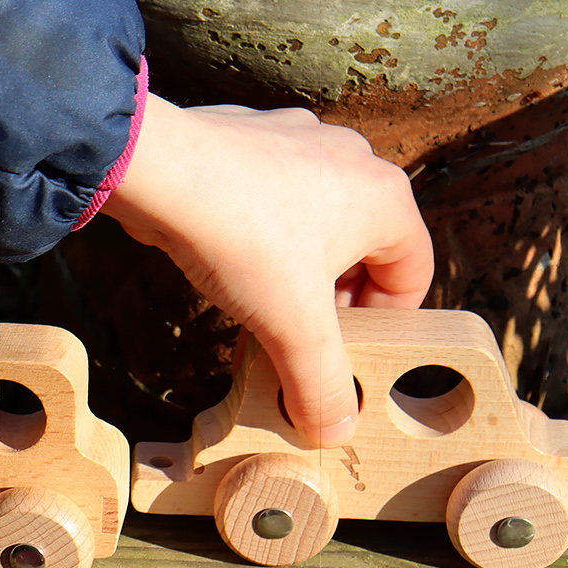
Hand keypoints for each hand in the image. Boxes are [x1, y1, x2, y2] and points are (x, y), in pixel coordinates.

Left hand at [100, 94, 432, 447]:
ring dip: (292, 271)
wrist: (156, 169)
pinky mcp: (251, 139)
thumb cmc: (239, 237)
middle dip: (331, 301)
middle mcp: (354, 160)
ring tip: (258, 307)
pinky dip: (258, 235)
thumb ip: (321, 383)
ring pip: (314, 223)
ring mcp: (301, 142)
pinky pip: (270, 198)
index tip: (343, 355)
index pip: (411, 275)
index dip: (382, 326)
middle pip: (363, 250)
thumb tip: (336, 429)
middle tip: (296, 338)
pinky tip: (225, 261)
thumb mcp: (291, 326)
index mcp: (386, 199)